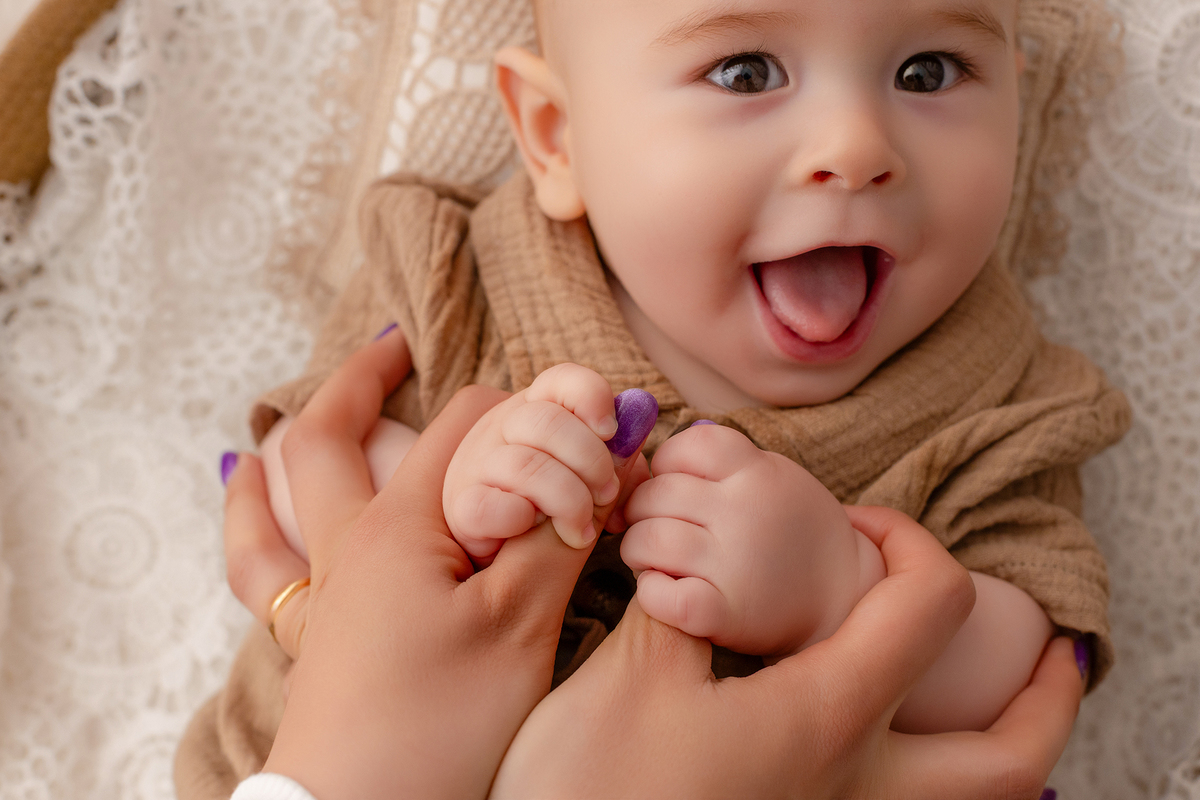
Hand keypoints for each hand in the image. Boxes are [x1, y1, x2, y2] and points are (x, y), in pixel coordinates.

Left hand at [221, 330, 649, 798]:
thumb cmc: (440, 723)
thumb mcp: (521, 625)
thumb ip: (557, 535)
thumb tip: (599, 467)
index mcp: (400, 528)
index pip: (469, 428)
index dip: (532, 416)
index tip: (589, 429)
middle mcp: (347, 545)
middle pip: (335, 434)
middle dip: (366, 378)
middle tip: (395, 342)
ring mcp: (321, 592)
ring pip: (278, 492)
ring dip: (291, 437)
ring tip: (306, 406)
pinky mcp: (314, 638)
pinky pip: (260, 565)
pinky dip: (251, 517)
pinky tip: (246, 491)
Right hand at [442, 362, 622, 560]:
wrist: (497, 546)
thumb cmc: (552, 505)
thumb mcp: (589, 478)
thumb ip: (618, 468)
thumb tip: (637, 458)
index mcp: (538, 408)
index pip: (561, 379)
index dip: (591, 396)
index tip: (612, 430)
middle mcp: (502, 427)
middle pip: (545, 420)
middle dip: (590, 460)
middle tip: (607, 493)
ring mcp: (477, 465)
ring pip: (524, 465)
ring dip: (568, 499)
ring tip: (582, 529)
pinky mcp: (461, 508)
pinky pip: (490, 505)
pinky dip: (521, 519)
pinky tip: (536, 530)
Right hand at [493, 505, 1083, 799]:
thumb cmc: (592, 792)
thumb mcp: (630, 676)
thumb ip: (681, 596)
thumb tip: (699, 537)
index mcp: (825, 720)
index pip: (929, 606)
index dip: (909, 539)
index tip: (855, 521)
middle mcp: (859, 788)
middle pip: (1011, 754)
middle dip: (1047, 693)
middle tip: (1053, 650)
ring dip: (1010, 748)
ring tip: (999, 706)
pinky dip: (943, 782)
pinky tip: (893, 749)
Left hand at [620, 422, 882, 657]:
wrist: (843, 596)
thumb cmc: (792, 531)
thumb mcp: (772, 477)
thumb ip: (719, 465)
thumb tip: (641, 465)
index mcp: (758, 471)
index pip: (684, 446)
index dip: (666, 464)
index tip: (674, 486)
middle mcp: (745, 511)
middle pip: (655, 495)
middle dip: (641, 511)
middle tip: (655, 527)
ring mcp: (734, 562)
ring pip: (646, 540)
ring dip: (637, 550)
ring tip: (654, 559)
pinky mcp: (724, 613)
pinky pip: (657, 595)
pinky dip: (650, 593)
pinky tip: (664, 590)